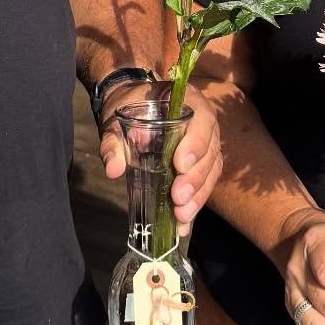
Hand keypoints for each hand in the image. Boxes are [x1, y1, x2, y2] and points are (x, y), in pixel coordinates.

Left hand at [97, 80, 222, 234]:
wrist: (132, 107)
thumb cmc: (128, 108)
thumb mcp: (116, 120)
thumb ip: (113, 142)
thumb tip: (113, 169)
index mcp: (188, 100)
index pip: (202, 119)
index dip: (196, 142)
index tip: (180, 164)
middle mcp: (203, 121)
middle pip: (210, 150)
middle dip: (195, 178)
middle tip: (177, 198)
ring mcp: (206, 143)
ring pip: (211, 170)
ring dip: (198, 196)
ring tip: (181, 216)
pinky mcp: (201, 163)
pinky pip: (205, 183)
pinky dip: (195, 203)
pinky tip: (184, 224)